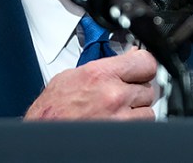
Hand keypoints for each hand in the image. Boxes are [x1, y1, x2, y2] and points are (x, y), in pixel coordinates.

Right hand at [24, 48, 156, 119]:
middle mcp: (113, 95)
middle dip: (137, 88)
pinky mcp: (122, 133)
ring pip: (148, 108)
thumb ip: (102, 66)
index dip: (144, 64)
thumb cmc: (52, 110)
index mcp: (100, 74)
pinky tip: (119, 121)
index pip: (144, 62)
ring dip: (137, 108)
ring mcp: (120, 117)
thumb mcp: (71, 76)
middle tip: (123, 91)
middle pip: (148, 86)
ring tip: (118, 109)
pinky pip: (141, 126)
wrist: (45, 132)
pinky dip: (134, 124)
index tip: (142, 67)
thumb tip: (124, 58)